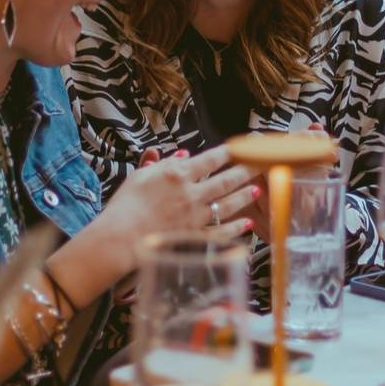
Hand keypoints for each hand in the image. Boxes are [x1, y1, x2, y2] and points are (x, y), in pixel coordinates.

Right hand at [98, 145, 257, 266]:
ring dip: (245, 196)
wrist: (121, 238)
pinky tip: (247, 224)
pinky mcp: (195, 237)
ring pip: (228, 204)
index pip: (210, 159)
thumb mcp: (139, 175)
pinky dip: (236, 227)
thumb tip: (183, 155)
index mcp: (177, 174)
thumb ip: (163, 163)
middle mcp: (192, 194)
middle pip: (226, 180)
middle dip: (246, 170)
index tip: (242, 147)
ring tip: (257, 190)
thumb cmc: (125, 205)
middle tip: (263, 164)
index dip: (228, 152)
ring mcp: (196, 217)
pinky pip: (222, 231)